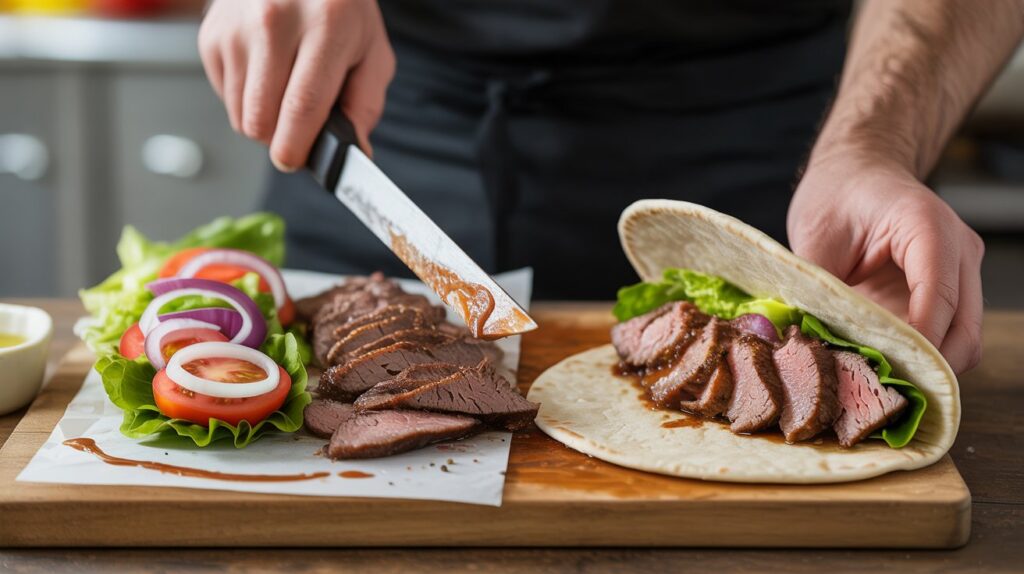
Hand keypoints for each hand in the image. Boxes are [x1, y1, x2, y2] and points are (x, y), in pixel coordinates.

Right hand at [198, 0, 394, 169]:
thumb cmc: (339, 10)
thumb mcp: (371, 50)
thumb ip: (365, 104)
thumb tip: (354, 152)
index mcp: (325, 25)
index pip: (302, 104)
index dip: (297, 146)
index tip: (296, 162)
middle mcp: (274, 22)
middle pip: (262, 119)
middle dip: (280, 140)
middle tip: (299, 131)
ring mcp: (236, 28)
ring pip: (241, 115)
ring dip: (264, 121)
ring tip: (285, 91)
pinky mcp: (212, 35)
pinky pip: (225, 98)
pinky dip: (247, 100)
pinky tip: (265, 73)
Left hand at [788, 152, 984, 373]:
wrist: (856, 173)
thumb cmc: (835, 197)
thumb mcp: (815, 240)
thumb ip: (822, 291)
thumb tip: (820, 345)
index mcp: (926, 226)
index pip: (937, 296)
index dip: (916, 342)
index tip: (884, 371)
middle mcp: (958, 250)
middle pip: (964, 330)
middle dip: (925, 365)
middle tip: (877, 388)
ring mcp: (962, 272)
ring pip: (964, 341)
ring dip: (926, 366)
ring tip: (878, 381)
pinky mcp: (952, 292)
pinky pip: (949, 336)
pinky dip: (923, 357)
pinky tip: (885, 366)